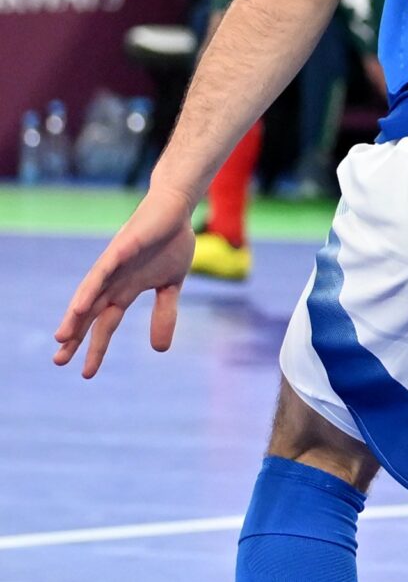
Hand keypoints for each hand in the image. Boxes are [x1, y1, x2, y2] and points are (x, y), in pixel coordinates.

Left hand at [53, 185, 195, 377]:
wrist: (175, 209)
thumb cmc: (171, 243)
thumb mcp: (172, 286)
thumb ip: (164, 315)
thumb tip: (159, 350)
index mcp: (124, 291)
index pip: (105, 324)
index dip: (95, 347)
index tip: (85, 372)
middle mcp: (112, 281)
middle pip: (89, 314)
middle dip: (75, 337)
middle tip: (58, 361)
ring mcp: (113, 266)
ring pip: (89, 295)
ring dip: (76, 316)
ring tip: (62, 336)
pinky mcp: (120, 249)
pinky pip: (102, 271)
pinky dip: (90, 289)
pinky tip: (79, 305)